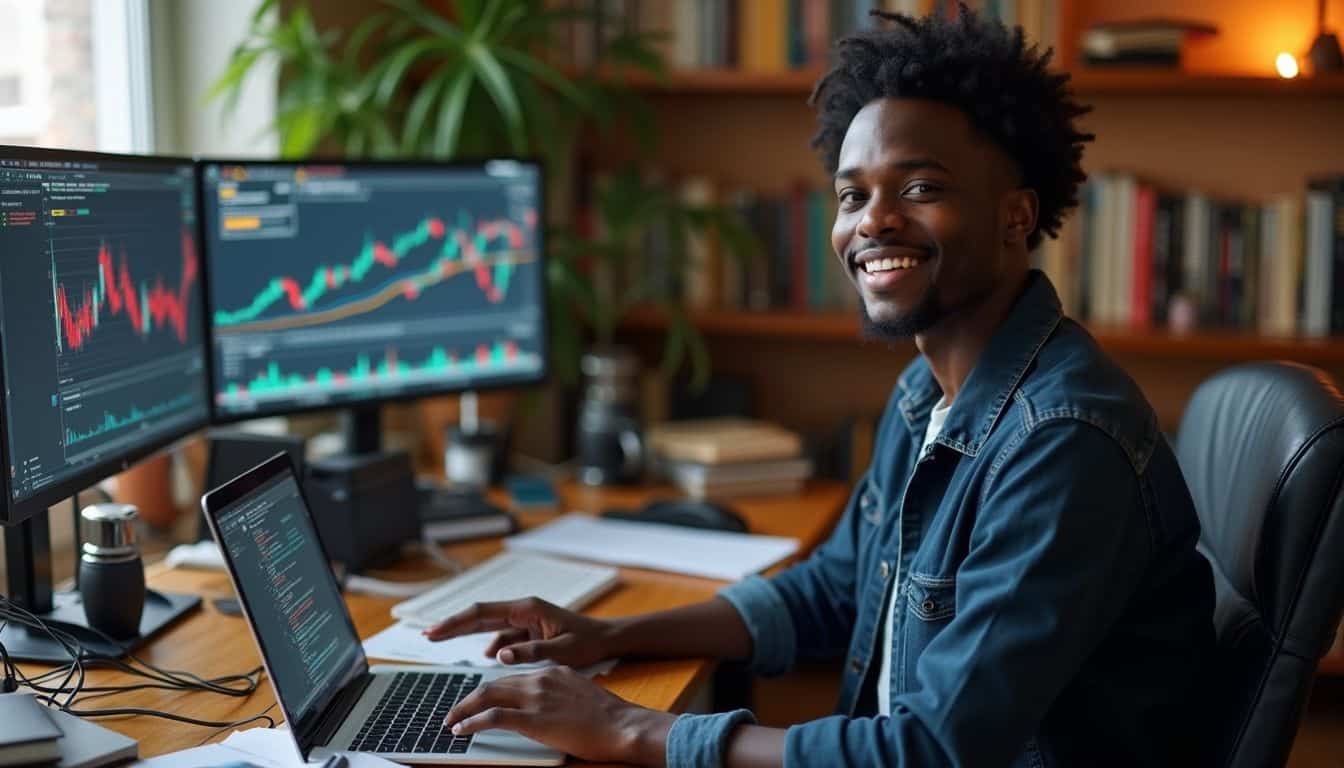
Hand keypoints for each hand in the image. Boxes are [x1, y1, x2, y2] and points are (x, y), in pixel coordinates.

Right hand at [422, 597, 617, 667]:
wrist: (606, 639)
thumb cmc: (587, 642)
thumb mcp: (561, 650)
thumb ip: (531, 651)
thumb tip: (499, 654)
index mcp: (527, 609)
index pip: (482, 613)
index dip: (456, 622)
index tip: (435, 631)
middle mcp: (522, 610)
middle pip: (480, 617)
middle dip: (453, 625)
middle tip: (427, 635)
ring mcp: (524, 620)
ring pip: (489, 627)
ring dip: (469, 634)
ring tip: (444, 642)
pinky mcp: (528, 631)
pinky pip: (503, 637)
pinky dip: (492, 646)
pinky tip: (488, 657)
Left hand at [445, 666, 674, 764]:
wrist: (623, 725)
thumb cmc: (610, 719)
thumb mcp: (581, 697)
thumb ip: (560, 698)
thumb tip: (547, 710)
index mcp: (553, 673)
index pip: (513, 678)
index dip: (491, 690)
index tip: (478, 701)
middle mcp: (541, 679)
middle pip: (495, 684)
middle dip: (470, 698)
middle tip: (455, 711)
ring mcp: (536, 697)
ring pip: (488, 695)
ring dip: (464, 708)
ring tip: (451, 721)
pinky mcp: (533, 718)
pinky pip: (493, 717)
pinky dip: (472, 722)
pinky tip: (461, 730)